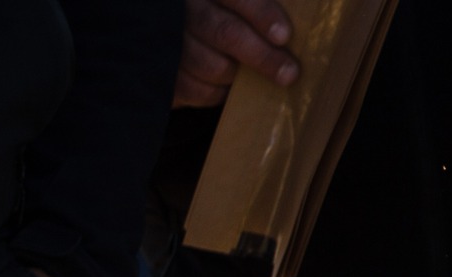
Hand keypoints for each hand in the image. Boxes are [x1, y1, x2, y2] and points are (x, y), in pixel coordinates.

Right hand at [176, 0, 299, 107]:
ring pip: (212, 66)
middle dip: (262, 56)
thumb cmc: (215, 18)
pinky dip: (218, 94)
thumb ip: (253, 9)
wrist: (167, 37)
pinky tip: (228, 87)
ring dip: (239, 77)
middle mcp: (184, 12)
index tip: (284, 36)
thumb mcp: (228, 8)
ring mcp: (168, 44)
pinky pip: (195, 91)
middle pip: (226, 33)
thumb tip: (288, 33)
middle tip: (288, 74)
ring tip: (258, 78)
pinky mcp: (162, 74)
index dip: (263, 14)